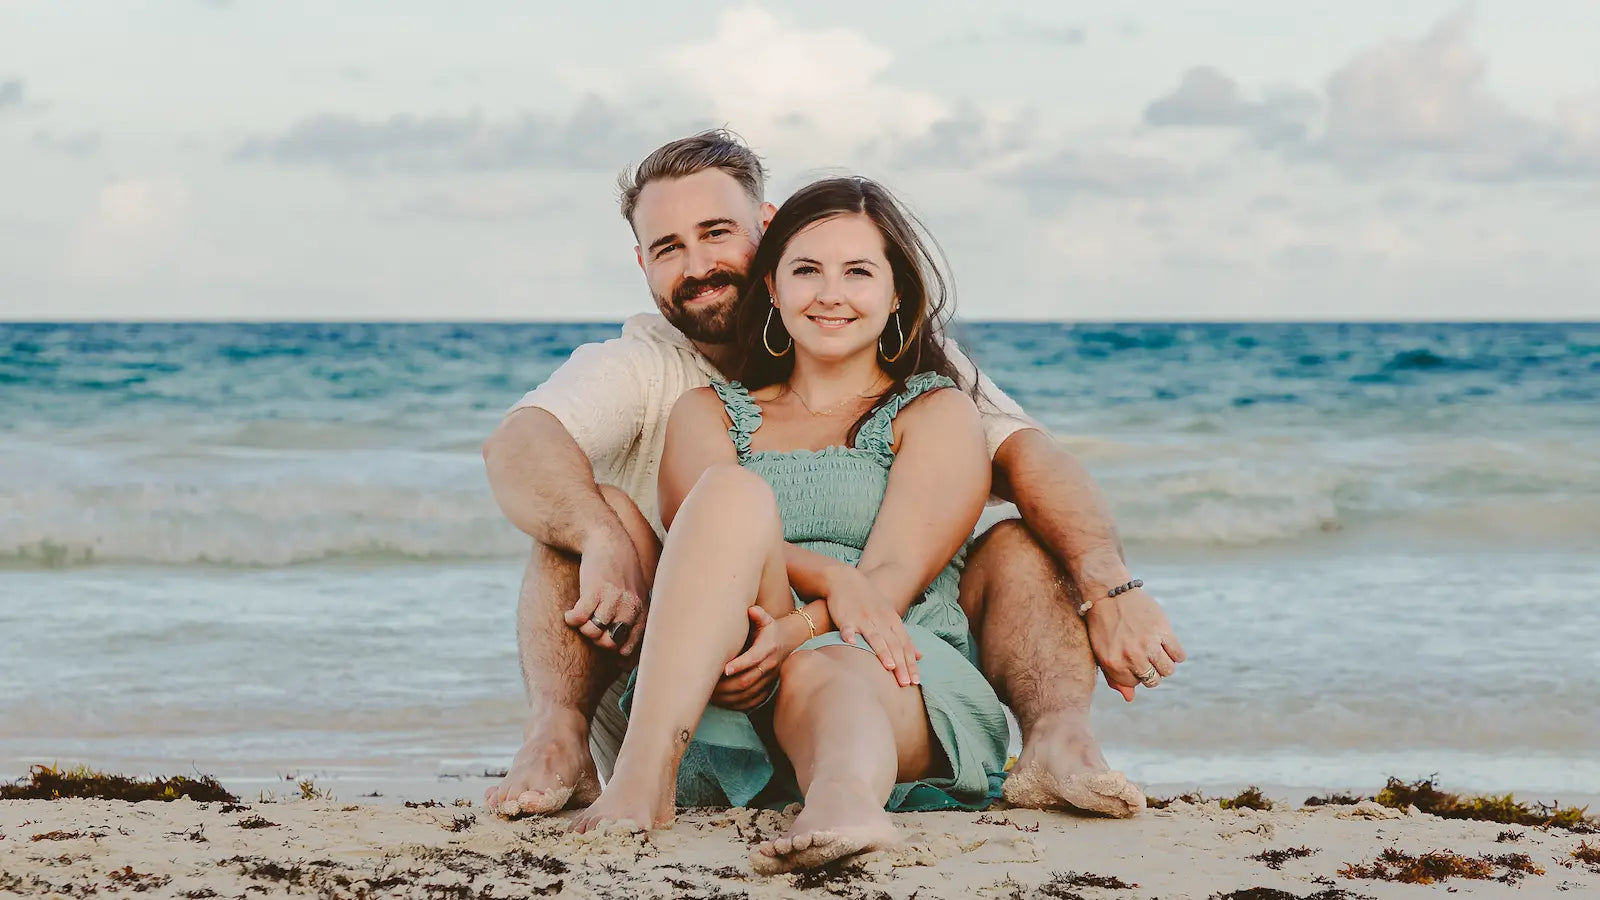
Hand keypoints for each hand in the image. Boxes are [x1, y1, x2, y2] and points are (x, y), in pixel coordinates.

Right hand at [562, 525, 647, 655]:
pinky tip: (569, 614)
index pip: (629, 646)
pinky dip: (571, 619)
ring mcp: (613, 599)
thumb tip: (624, 660)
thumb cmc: (619, 573)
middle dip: (596, 640)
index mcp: (640, 611)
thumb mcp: (634, 595)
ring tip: (580, 619)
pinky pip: (579, 618)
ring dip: (582, 629)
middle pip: (608, 643)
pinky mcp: (594, 590)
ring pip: (592, 632)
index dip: (614, 650)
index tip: (603, 643)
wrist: (607, 542)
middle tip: (589, 628)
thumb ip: (632, 621)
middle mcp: (629, 607)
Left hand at [712, 607, 802, 710]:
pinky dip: (738, 703)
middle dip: (727, 685)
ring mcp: (770, 679)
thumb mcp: (766, 619)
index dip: (739, 665)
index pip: (753, 659)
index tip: (723, 669)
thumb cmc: (769, 629)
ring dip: (729, 696)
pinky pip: (753, 701)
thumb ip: (759, 614)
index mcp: (767, 648)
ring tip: (712, 694)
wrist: (787, 641)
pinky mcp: (768, 688)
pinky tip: (724, 701)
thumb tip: (751, 610)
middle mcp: (770, 665)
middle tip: (709, 684)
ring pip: (749, 693)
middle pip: (748, 680)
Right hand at [827, 567, 920, 686]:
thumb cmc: (868, 602)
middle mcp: (881, 621)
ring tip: (889, 667)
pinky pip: (848, 627)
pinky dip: (849, 635)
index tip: (916, 681)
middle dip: (900, 664)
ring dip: (882, 652)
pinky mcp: (846, 617)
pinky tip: (850, 643)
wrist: (845, 580)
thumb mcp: (889, 617)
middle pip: (893, 644)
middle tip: (905, 683)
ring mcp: (863, 619)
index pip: (905, 645)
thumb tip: (920, 656)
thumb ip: (904, 637)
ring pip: (875, 637)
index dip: (910, 663)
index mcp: (892, 622)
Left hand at [1085, 585, 1185, 701]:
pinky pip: (1179, 655)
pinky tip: (1166, 644)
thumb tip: (1130, 698)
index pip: (1135, 684)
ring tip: (1157, 651)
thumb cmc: (1103, 624)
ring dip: (1164, 664)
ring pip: (1168, 670)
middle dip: (1151, 671)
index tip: (1132, 661)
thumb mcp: (1101, 652)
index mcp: (1114, 664)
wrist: (1110, 592)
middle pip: (1153, 679)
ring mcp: (1149, 644)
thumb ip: (1115, 677)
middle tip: (1146, 656)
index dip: (1135, 673)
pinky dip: (1176, 653)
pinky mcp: (1163, 630)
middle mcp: (1132, 656)